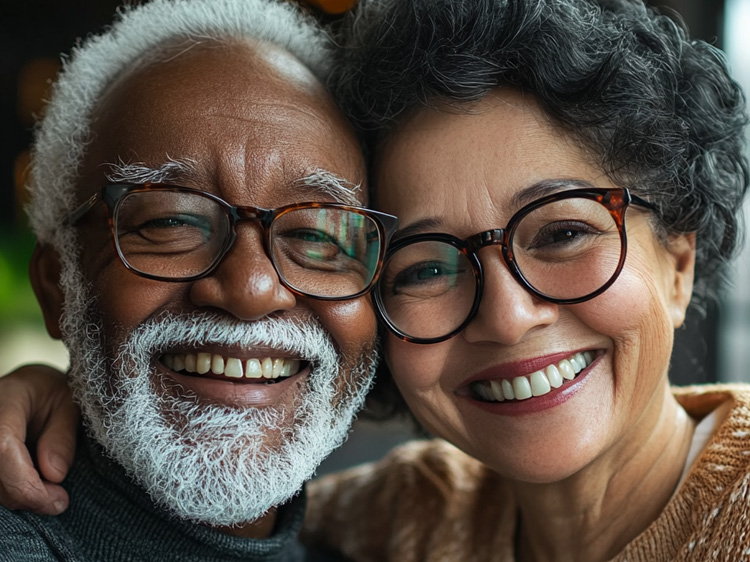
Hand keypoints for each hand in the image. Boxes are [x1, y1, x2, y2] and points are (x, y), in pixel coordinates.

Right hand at [0, 364, 77, 514]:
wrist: (28, 387)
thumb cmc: (51, 393)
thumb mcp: (70, 405)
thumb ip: (62, 437)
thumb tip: (54, 476)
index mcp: (4, 402)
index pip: (2, 447)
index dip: (27, 483)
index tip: (58, 500)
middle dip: (25, 495)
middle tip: (58, 499)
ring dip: (17, 497)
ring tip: (48, 491)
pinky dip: (10, 492)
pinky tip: (31, 490)